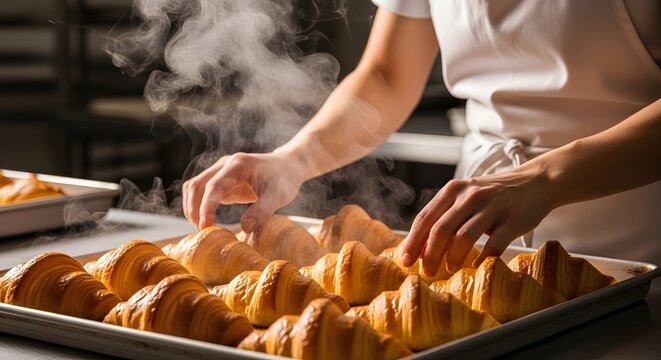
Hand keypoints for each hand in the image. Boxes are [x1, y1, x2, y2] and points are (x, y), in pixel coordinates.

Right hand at [182, 151, 305, 231]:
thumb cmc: (284, 178)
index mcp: (238, 165)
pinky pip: (202, 193)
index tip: (205, 226)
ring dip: (192, 208)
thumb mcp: (279, 195)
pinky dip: (198, 207)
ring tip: (202, 229)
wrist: (287, 166)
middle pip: (197, 185)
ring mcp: (221, 173)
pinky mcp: (221, 182)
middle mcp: (225, 166)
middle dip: (194, 209)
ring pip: (194, 188)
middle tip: (202, 232)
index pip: (214, 186)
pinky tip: (206, 222)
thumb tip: (244, 228)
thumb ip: (262, 211)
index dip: (206, 207)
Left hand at [400, 166, 554, 276]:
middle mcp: (470, 195)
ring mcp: (492, 207)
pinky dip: (482, 259)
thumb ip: (445, 217)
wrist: (535, 182)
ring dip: (453, 257)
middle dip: (430, 254)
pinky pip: (494, 245)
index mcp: (453, 190)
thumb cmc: (493, 195)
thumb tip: (421, 249)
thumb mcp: (466, 198)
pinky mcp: (513, 220)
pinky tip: (476, 266)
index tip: (406, 260)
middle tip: (427, 271)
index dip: (413, 241)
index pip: (425, 217)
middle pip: (441, 229)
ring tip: (449, 268)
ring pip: (464, 237)